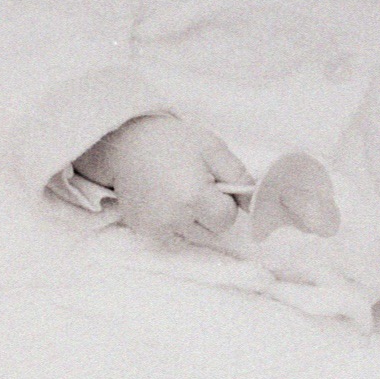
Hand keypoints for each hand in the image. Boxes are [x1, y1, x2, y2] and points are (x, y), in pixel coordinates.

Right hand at [75, 113, 249, 244]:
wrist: (123, 141)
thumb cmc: (170, 141)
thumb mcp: (211, 148)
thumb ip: (239, 176)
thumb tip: (256, 204)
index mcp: (194, 196)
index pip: (226, 218)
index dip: (222, 200)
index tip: (209, 183)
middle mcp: (173, 217)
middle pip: (209, 231)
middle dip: (206, 212)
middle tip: (189, 184)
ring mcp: (154, 226)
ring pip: (190, 236)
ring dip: (189, 220)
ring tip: (173, 192)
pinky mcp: (141, 229)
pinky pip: (169, 238)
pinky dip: (170, 224)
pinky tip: (161, 202)